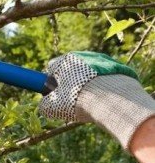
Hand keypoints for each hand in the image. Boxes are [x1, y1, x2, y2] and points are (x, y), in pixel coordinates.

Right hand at [39, 51, 154, 149]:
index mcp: (64, 61)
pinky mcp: (117, 68)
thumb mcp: (52, 107)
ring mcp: (102, 60)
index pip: (51, 68)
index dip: (50, 82)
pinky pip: (104, 78)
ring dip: (87, 85)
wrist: (112, 100)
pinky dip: (102, 87)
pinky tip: (103, 100)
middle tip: (72, 101)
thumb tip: (45, 104)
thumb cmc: (77, 101)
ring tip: (90, 103)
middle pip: (71, 70)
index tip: (54, 94)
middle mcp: (82, 56)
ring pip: (88, 74)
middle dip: (70, 84)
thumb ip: (44, 104)